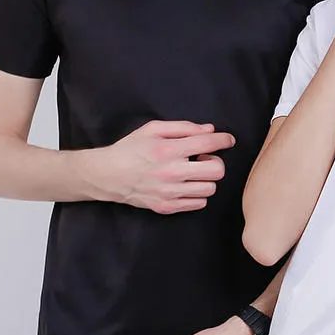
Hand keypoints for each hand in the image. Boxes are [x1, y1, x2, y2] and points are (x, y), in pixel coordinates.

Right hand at [82, 119, 234, 213]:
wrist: (107, 175)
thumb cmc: (130, 149)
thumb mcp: (153, 129)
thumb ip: (183, 127)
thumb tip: (209, 130)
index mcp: (168, 150)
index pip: (208, 143)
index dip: (223, 140)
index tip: (227, 140)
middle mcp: (171, 172)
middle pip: (217, 170)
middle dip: (215, 161)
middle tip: (203, 159)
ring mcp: (170, 193)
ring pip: (210, 189)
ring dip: (206, 179)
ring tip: (192, 173)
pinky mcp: (167, 207)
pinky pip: (199, 203)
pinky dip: (197, 194)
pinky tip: (185, 185)